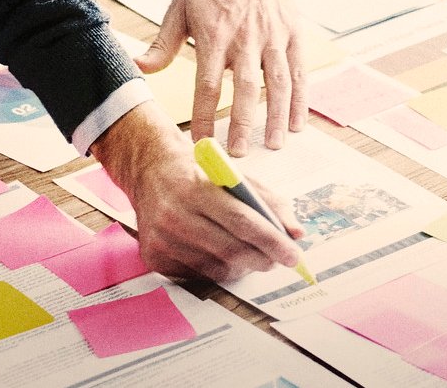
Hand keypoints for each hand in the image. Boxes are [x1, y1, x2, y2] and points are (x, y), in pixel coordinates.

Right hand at [91, 102, 306, 281]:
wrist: (150, 170)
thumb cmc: (199, 173)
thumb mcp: (235, 175)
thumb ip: (269, 202)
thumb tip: (296, 233)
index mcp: (196, 188)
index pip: (242, 222)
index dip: (272, 241)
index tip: (293, 255)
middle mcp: (174, 214)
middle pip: (231, 250)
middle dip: (263, 259)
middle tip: (279, 259)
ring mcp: (161, 238)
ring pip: (216, 268)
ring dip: (242, 267)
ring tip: (250, 254)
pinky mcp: (153, 256)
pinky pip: (197, 276)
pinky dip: (218, 270)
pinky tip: (220, 255)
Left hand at [138, 0, 304, 153]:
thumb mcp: (179, 8)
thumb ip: (162, 44)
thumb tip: (137, 68)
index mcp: (213, 35)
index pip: (207, 85)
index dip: (205, 116)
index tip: (201, 143)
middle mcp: (245, 38)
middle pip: (245, 90)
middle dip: (243, 125)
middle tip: (239, 155)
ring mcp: (272, 36)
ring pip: (277, 84)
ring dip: (275, 117)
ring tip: (272, 146)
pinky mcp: (292, 33)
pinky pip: (299, 71)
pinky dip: (300, 99)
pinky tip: (296, 123)